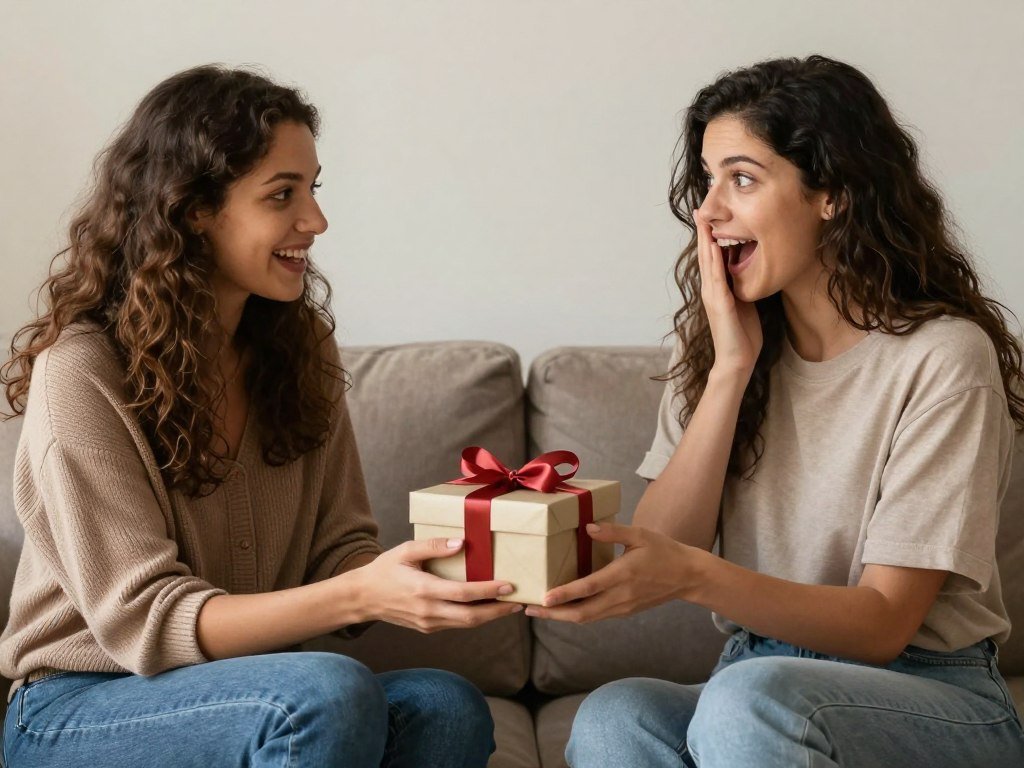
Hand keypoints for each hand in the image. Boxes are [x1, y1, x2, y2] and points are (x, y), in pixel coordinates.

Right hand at [350, 538, 521, 631]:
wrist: (362, 598)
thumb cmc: (385, 570)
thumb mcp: (406, 550)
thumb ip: (434, 546)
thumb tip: (461, 543)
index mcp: (424, 590)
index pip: (464, 594)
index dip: (489, 591)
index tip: (509, 586)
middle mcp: (428, 611)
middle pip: (471, 617)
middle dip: (498, 611)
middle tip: (520, 602)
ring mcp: (428, 623)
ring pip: (466, 624)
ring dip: (490, 616)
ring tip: (509, 605)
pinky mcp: (427, 628)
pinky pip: (456, 624)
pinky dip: (474, 617)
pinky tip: (487, 608)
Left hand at [523, 523, 707, 622]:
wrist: (688, 576)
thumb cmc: (664, 551)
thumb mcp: (640, 534)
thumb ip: (613, 531)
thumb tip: (588, 527)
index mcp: (622, 575)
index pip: (588, 588)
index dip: (564, 594)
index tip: (544, 598)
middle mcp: (620, 596)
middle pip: (582, 613)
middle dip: (553, 613)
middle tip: (529, 608)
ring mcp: (622, 607)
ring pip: (587, 618)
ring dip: (562, 617)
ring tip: (540, 610)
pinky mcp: (624, 611)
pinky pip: (596, 616)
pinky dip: (577, 615)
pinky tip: (564, 609)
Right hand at [694, 207, 762, 373]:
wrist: (737, 361)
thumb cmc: (743, 336)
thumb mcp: (744, 304)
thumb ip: (741, 288)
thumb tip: (748, 272)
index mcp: (717, 290)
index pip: (712, 258)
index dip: (709, 237)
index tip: (708, 217)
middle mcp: (711, 290)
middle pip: (705, 255)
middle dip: (703, 232)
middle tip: (699, 209)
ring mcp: (713, 296)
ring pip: (708, 262)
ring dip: (705, 240)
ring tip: (702, 220)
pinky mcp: (720, 304)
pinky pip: (717, 277)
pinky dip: (715, 259)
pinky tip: (714, 245)